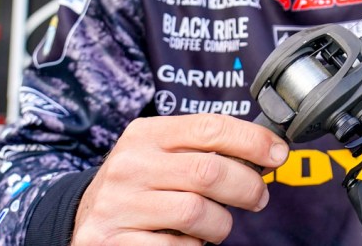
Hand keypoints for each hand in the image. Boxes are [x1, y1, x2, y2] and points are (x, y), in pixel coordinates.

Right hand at [72, 114, 288, 244]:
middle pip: (209, 171)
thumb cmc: (139, 182)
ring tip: (218, 224)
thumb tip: (265, 150)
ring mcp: (119, 205)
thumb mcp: (161, 152)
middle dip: (247, 186)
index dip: (252, 140)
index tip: (277, 153)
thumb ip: (203, 147)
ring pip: (197, 212)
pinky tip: (188, 240)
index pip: (210, 126)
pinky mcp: (112, 242)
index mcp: (146, 134)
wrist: (84, 218)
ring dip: (221, 224)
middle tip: (258, 197)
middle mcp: (130, 165)